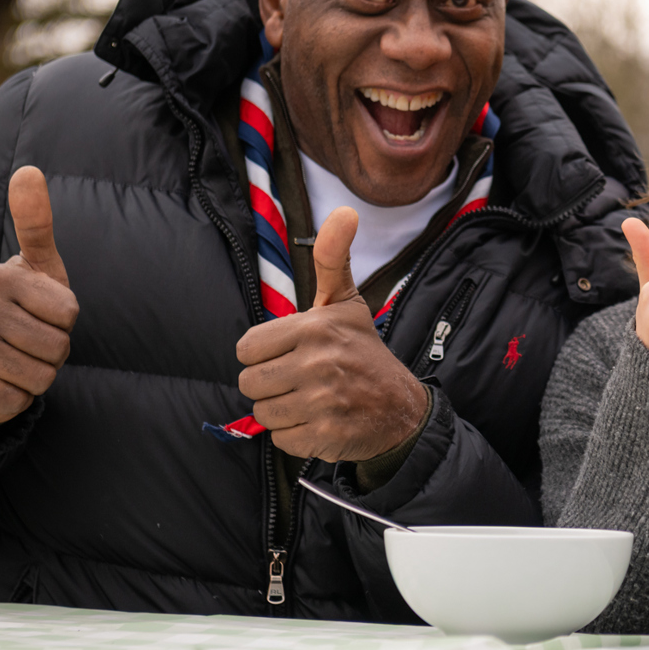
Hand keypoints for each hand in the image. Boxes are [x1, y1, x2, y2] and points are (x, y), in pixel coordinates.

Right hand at [0, 166, 79, 423]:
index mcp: (1, 276)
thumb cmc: (27, 305)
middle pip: (56, 347)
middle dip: (56, 352)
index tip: (47, 312)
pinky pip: (17, 401)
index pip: (69, 313)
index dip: (67, 320)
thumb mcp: (40, 264)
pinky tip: (4, 380)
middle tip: (35, 340)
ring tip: (22, 358)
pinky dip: (20, 398)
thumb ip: (36, 221)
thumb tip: (28, 170)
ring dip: (40, 375)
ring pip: (40, 376)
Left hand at [235, 208, 427, 460]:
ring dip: (282, 410)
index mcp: (316, 327)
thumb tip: (345, 210)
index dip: (264, 354)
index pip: (247, 348)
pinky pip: (281, 439)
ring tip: (311, 400)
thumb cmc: (363, 352)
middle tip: (302, 380)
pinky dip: (296, 434)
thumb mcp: (346, 303)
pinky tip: (320, 421)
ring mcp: (323, 401)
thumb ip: (333, 258)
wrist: (402, 408)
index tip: (291, 354)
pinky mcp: (325, 434)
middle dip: (271, 385)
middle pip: (250, 382)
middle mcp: (319, 362)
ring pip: (263, 412)